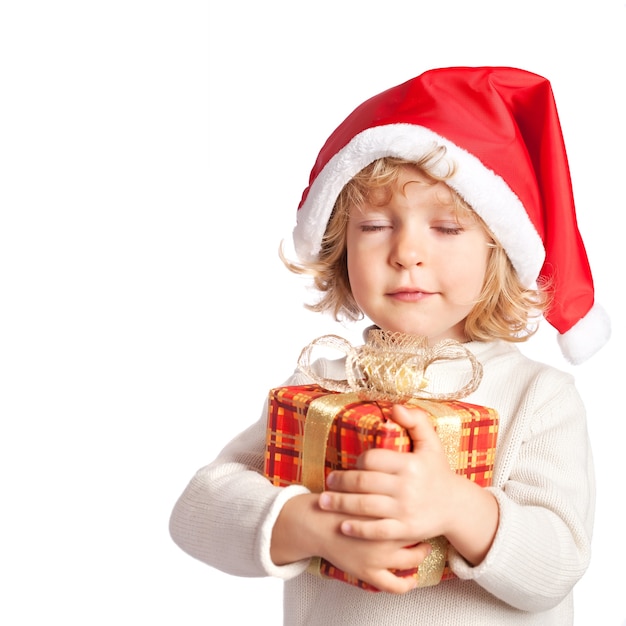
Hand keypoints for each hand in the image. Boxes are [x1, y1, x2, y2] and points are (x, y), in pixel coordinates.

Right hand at [270, 492, 432, 592]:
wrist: (314, 523)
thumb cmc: (337, 502)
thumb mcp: (361, 487)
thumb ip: (382, 481)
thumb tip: (402, 467)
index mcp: (384, 512)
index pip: (415, 514)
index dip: (423, 511)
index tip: (427, 508)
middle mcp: (384, 536)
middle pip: (417, 537)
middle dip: (425, 533)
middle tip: (428, 528)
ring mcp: (377, 558)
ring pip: (411, 562)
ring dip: (420, 556)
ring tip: (423, 549)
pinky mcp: (368, 573)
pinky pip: (394, 585)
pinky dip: (406, 585)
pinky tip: (412, 579)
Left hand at [318, 404, 498, 564]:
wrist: (456, 506)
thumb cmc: (437, 471)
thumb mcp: (432, 442)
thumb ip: (416, 421)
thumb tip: (394, 408)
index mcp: (411, 464)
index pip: (373, 459)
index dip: (357, 461)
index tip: (351, 464)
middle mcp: (407, 487)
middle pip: (364, 483)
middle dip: (341, 483)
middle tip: (327, 482)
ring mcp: (406, 510)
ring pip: (365, 507)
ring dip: (340, 504)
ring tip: (324, 502)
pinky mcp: (406, 530)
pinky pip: (377, 531)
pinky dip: (358, 529)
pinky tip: (342, 526)